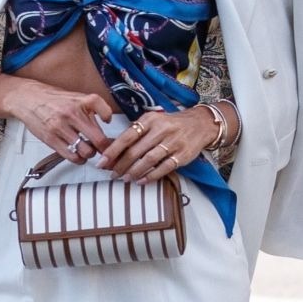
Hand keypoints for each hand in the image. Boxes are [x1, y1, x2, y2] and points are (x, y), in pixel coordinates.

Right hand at [9, 78, 112, 162]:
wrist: (28, 99)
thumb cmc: (53, 99)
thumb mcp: (75, 97)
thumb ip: (90, 109)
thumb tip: (107, 123)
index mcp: (81, 101)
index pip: (105, 112)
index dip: (109, 119)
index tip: (109, 126)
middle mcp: (72, 114)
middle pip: (98, 139)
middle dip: (104, 147)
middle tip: (104, 150)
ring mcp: (61, 127)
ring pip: (86, 151)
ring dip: (90, 154)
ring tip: (88, 151)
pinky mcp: (51, 139)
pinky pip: (71, 156)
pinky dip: (78, 159)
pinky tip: (78, 155)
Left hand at [97, 106, 216, 180]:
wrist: (200, 124)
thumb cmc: (170, 124)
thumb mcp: (153, 122)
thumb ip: (135, 134)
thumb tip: (112, 151)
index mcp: (150, 120)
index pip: (127, 136)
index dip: (112, 151)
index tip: (102, 162)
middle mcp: (161, 129)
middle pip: (136, 150)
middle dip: (121, 165)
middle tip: (113, 174)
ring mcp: (173, 142)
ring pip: (149, 160)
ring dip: (135, 171)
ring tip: (125, 179)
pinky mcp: (182, 155)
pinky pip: (164, 168)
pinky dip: (151, 176)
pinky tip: (141, 181)